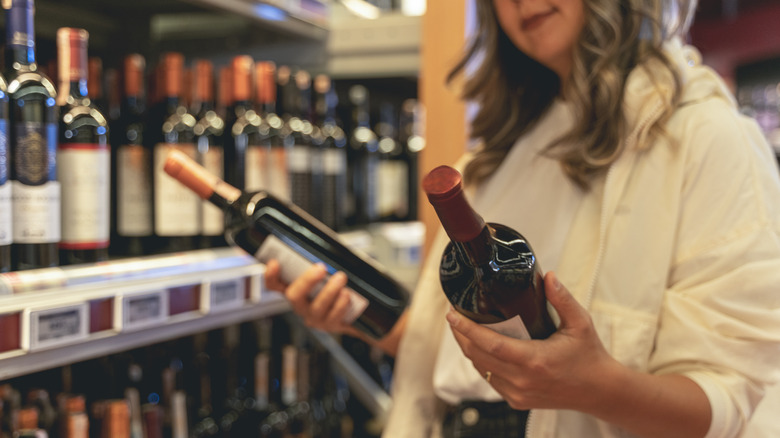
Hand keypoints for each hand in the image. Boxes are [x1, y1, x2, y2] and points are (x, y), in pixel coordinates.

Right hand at [265, 259, 361, 336]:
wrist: (357, 310)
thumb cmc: (337, 287)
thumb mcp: (326, 273)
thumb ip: (319, 263)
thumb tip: (322, 241)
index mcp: (296, 289)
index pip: (274, 284)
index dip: (270, 275)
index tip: (275, 263)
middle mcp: (302, 305)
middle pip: (293, 296)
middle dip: (307, 281)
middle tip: (321, 268)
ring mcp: (315, 316)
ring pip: (316, 307)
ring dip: (329, 291)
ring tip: (340, 278)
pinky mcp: (330, 324)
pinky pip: (333, 317)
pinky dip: (341, 304)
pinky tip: (346, 295)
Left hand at [447, 271, 622, 411]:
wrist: (599, 391)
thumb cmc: (589, 356)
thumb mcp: (580, 323)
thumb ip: (562, 299)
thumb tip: (548, 275)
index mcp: (534, 360)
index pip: (489, 344)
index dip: (466, 329)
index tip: (452, 313)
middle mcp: (522, 380)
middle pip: (477, 356)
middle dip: (460, 335)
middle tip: (454, 315)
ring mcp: (517, 393)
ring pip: (480, 369)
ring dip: (469, 349)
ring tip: (463, 328)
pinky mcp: (517, 401)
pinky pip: (490, 379)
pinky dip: (481, 363)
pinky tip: (480, 348)